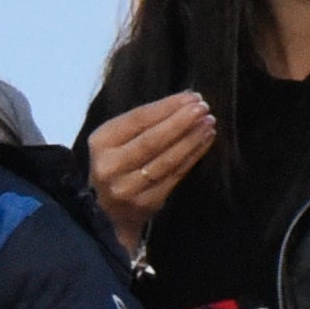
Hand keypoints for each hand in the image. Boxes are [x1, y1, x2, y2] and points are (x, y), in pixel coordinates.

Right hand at [86, 91, 216, 247]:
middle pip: (152, 140)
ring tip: (209, 123)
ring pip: (166, 159)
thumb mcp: (116, 140)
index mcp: (101, 143)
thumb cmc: (116, 164)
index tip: (191, 96)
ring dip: (191, 139)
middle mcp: (110, 166)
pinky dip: (192, 156)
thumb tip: (184, 101)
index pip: (138, 119)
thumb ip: (142, 123)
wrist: (107, 212)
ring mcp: (128, 188)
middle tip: (204, 107)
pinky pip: (175, 175)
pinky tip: (204, 142)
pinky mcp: (146, 203)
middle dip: (181, 121)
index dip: (167, 106)